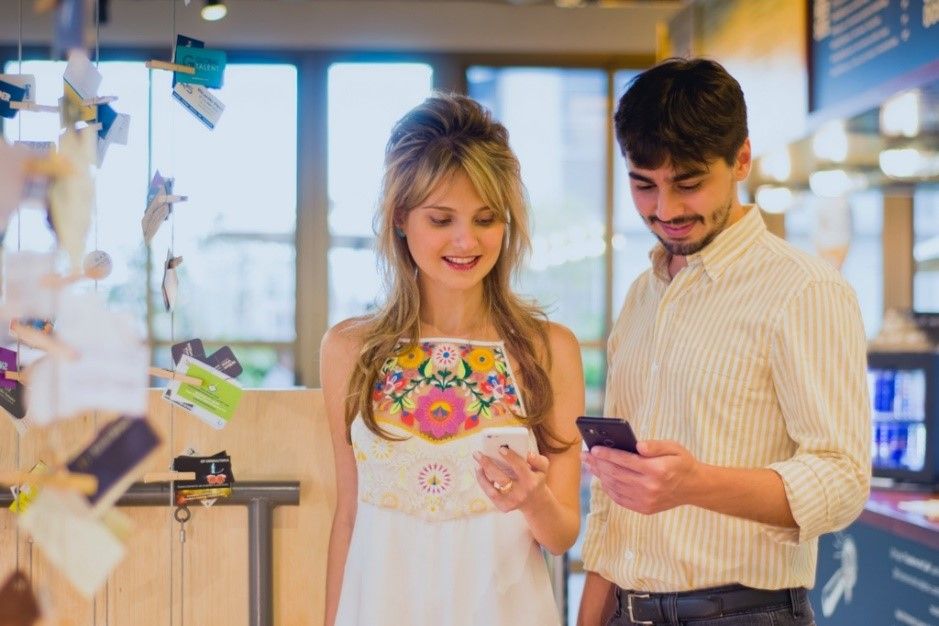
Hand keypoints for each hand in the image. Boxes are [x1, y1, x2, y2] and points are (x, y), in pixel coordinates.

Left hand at [473, 448, 549, 512]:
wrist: (535, 501)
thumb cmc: (535, 479)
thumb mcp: (542, 468)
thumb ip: (537, 459)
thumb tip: (527, 454)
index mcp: (531, 481)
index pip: (520, 467)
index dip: (510, 457)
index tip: (500, 448)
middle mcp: (521, 493)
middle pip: (502, 479)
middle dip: (488, 465)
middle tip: (477, 454)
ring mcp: (511, 502)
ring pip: (492, 490)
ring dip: (482, 476)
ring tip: (477, 464)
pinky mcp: (503, 507)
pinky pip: (490, 494)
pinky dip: (483, 483)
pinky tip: (480, 472)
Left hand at [582, 439, 700, 514]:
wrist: (694, 487)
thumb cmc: (682, 463)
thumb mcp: (674, 448)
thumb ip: (655, 446)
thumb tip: (638, 445)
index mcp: (656, 470)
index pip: (625, 461)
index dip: (607, 455)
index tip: (593, 449)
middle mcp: (650, 487)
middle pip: (616, 474)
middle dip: (597, 464)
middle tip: (585, 456)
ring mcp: (646, 500)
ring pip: (615, 487)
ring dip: (600, 476)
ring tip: (590, 466)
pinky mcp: (644, 509)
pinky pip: (620, 499)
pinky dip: (608, 489)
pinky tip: (602, 479)